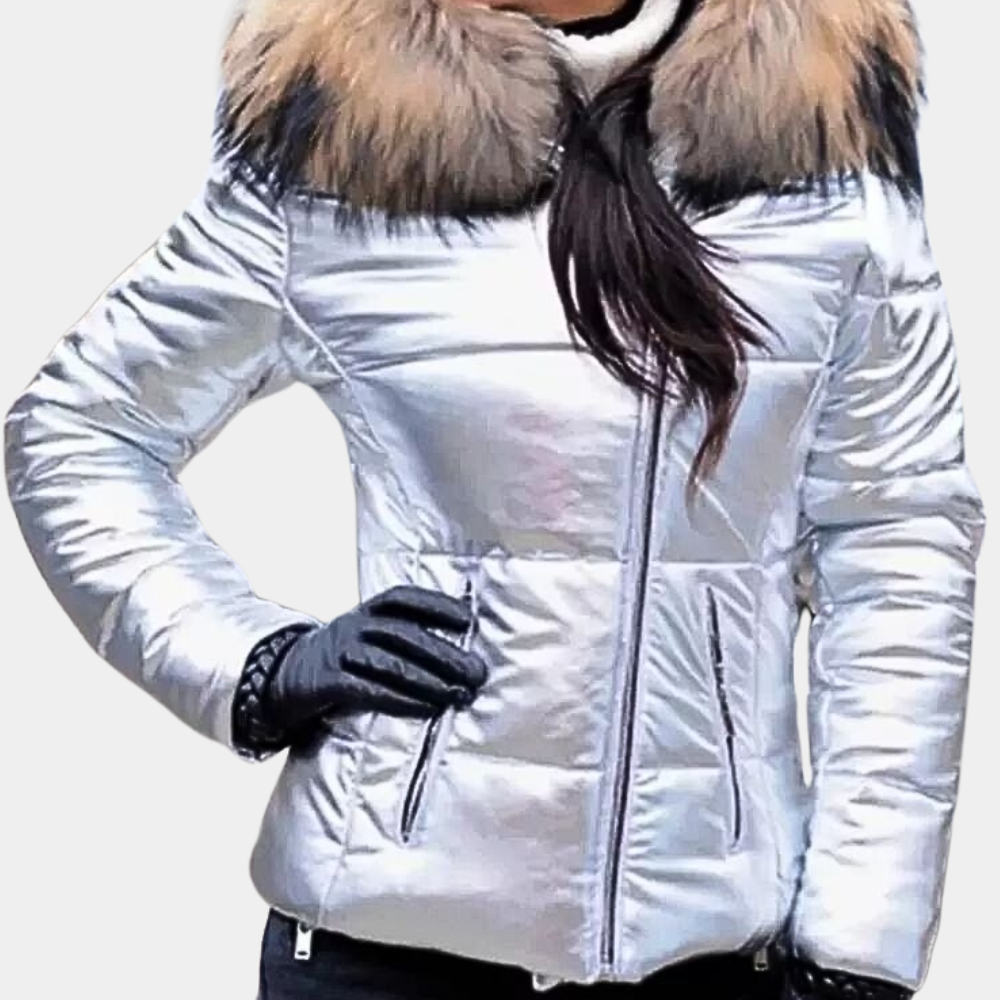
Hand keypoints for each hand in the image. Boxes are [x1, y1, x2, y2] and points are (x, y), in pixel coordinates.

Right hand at [261, 585, 488, 736]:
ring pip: (390, 663)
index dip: (436, 605)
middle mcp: (355, 625)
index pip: (404, 598)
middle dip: (445, 653)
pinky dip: (401, 700)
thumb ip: (404, 639)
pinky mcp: (327, 681)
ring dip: (429, 680)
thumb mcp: (368, 636)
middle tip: (476, 672)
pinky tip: (426, 708)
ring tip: (458, 694)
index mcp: (368, 610)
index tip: (467, 619)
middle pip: (405, 634)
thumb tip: (460, 653)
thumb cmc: (344, 657)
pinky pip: (369, 690)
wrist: (284, 674)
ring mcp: (340, 652)